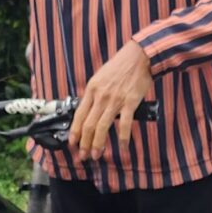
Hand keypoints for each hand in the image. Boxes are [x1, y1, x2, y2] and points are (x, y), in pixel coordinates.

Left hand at [68, 42, 154, 160]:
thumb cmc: (121, 66)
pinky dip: (122, 138)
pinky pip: (125, 124)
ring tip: (96, 155)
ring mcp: (115, 100)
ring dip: (98, 144)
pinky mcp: (130, 102)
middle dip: (84, 143)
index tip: (73, 143)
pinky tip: (122, 147)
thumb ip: (95, 93)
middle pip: (88, 125)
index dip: (74, 131)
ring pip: (102, 127)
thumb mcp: (100, 77)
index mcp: (92, 89)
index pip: (79, 115)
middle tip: (83, 156)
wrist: (139, 57)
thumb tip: (90, 110)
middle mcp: (101, 96)